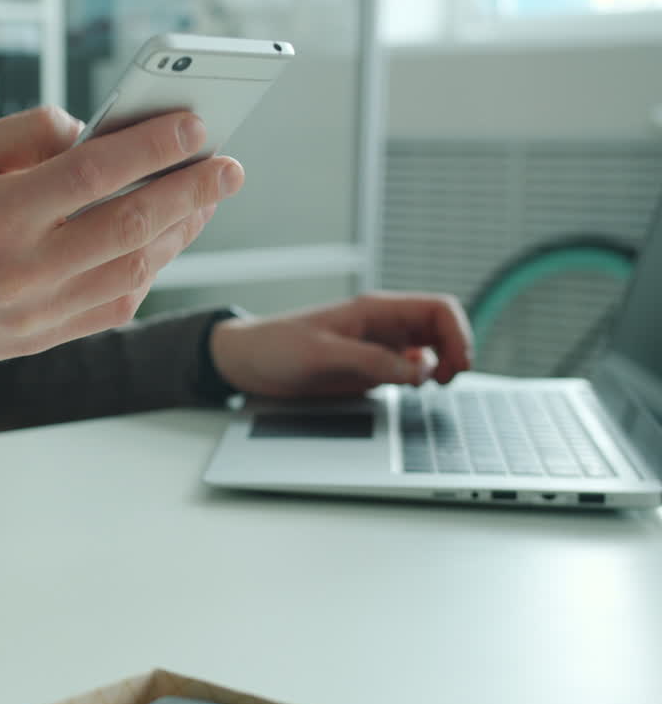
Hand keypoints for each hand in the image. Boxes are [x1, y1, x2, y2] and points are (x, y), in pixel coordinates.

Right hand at [0, 106, 243, 406]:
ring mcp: (33, 313)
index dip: (155, 146)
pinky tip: (164, 243)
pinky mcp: (40, 340)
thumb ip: (29, 134)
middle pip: (129, 225)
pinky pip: (115, 308)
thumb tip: (99, 133)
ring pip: (133, 271)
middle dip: (192, 192)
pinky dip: (149, 273)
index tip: (196, 126)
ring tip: (204, 201)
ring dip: (180, 233)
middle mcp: (18, 270)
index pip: (94, 173)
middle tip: (229, 167)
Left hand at [209, 292, 473, 398]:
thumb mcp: (322, 354)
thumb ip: (371, 361)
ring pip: (430, 350)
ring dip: (441, 367)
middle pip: (442, 330)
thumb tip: (418, 371)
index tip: (455, 367)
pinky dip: (422, 380)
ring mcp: (378, 347)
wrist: (246, 362)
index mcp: (375, 310)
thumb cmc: (276, 346)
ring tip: (432, 389)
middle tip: (447, 383)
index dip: (458, 335)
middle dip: (456, 353)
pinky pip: (409, 370)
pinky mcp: (369, 368)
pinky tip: (413, 393)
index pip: (438, 309)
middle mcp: (382, 326)